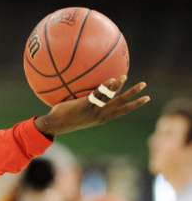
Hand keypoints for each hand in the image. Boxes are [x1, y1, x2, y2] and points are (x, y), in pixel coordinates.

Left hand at [34, 75, 149, 135]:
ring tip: (126, 76)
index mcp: (102, 118)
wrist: (56, 125)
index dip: (135, 105)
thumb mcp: (81, 114)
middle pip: (123, 104)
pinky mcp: (86, 105)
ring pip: (112, 97)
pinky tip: (112, 79)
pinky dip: (106, 87)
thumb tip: (89, 96)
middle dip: (135, 95)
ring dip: (120, 86)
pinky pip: (99, 94)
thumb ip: (88, 106)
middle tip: (144, 86)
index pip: (122, 110)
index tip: (145, 98)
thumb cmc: (66, 119)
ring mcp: (95, 110)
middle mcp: (101, 115)